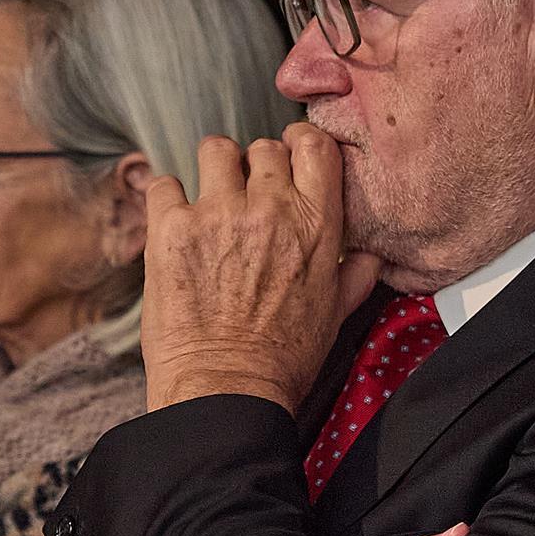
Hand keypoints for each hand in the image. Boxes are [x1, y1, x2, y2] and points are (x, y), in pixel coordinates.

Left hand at [140, 124, 383, 414]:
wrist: (225, 390)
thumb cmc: (282, 360)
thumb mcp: (335, 315)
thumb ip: (354, 275)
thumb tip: (369, 256)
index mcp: (315, 224)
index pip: (314, 146)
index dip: (298, 145)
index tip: (288, 158)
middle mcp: (269, 209)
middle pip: (262, 148)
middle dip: (255, 168)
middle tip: (245, 199)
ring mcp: (217, 214)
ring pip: (215, 151)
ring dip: (213, 172)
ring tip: (209, 203)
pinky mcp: (171, 229)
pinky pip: (165, 183)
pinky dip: (168, 199)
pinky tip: (175, 225)